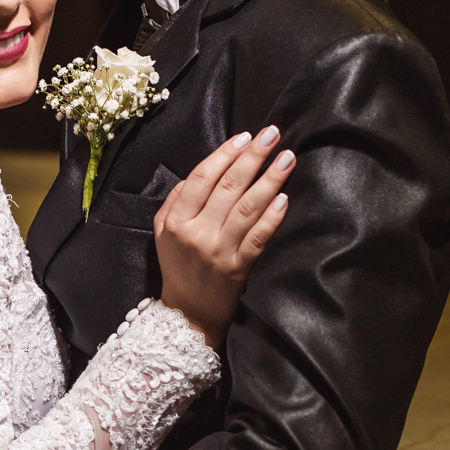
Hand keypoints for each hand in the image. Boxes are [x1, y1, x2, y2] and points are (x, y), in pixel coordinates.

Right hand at [154, 126, 292, 347]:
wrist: (186, 315)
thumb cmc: (178, 267)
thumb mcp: (162, 232)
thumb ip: (175, 199)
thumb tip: (201, 172)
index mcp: (175, 220)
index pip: (202, 178)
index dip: (225, 154)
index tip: (245, 136)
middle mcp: (196, 233)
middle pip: (228, 187)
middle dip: (253, 156)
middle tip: (272, 134)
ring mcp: (218, 251)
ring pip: (247, 208)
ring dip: (269, 179)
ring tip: (287, 158)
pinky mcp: (238, 268)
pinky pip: (258, 237)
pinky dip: (271, 216)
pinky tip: (283, 197)